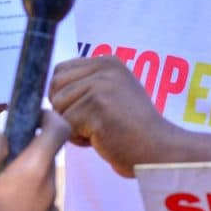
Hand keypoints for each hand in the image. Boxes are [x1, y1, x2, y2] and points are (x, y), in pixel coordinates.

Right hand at [0, 111, 69, 210]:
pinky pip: (37, 204)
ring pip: (40, 181)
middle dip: (23, 152)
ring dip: (21, 178)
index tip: (29, 116)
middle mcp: (51, 188)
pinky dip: (23, 201)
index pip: (60, 128)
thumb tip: (3, 137)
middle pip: (45, 156)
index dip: (48, 114)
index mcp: (36, 170)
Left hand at [49, 56, 173, 177]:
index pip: (61, 71)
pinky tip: (101, 140)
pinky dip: (79, 139)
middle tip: (90, 123)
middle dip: (65, 110)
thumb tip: (52, 88)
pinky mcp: (96, 108)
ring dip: (72, 126)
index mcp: (108, 62)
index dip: (64, 94)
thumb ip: (88, 84)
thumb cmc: (134, 128)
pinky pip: (66, 126)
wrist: (159, 149)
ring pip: (59, 107)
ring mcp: (100, 87)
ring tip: (98, 131)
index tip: (84, 110)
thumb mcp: (115, 92)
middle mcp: (104, 69)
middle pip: (55, 87)